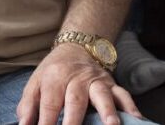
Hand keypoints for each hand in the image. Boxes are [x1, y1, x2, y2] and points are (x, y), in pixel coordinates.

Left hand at [17, 43, 140, 124]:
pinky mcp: (111, 83)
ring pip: (102, 95)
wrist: (76, 47)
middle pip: (76, 101)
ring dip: (107, 112)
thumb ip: (28, 106)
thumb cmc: (53, 72)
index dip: (47, 124)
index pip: (50, 105)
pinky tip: (136, 119)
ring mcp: (96, 81)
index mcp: (55, 78)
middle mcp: (77, 78)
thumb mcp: (35, 83)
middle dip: (75, 122)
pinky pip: (123, 94)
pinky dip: (130, 107)